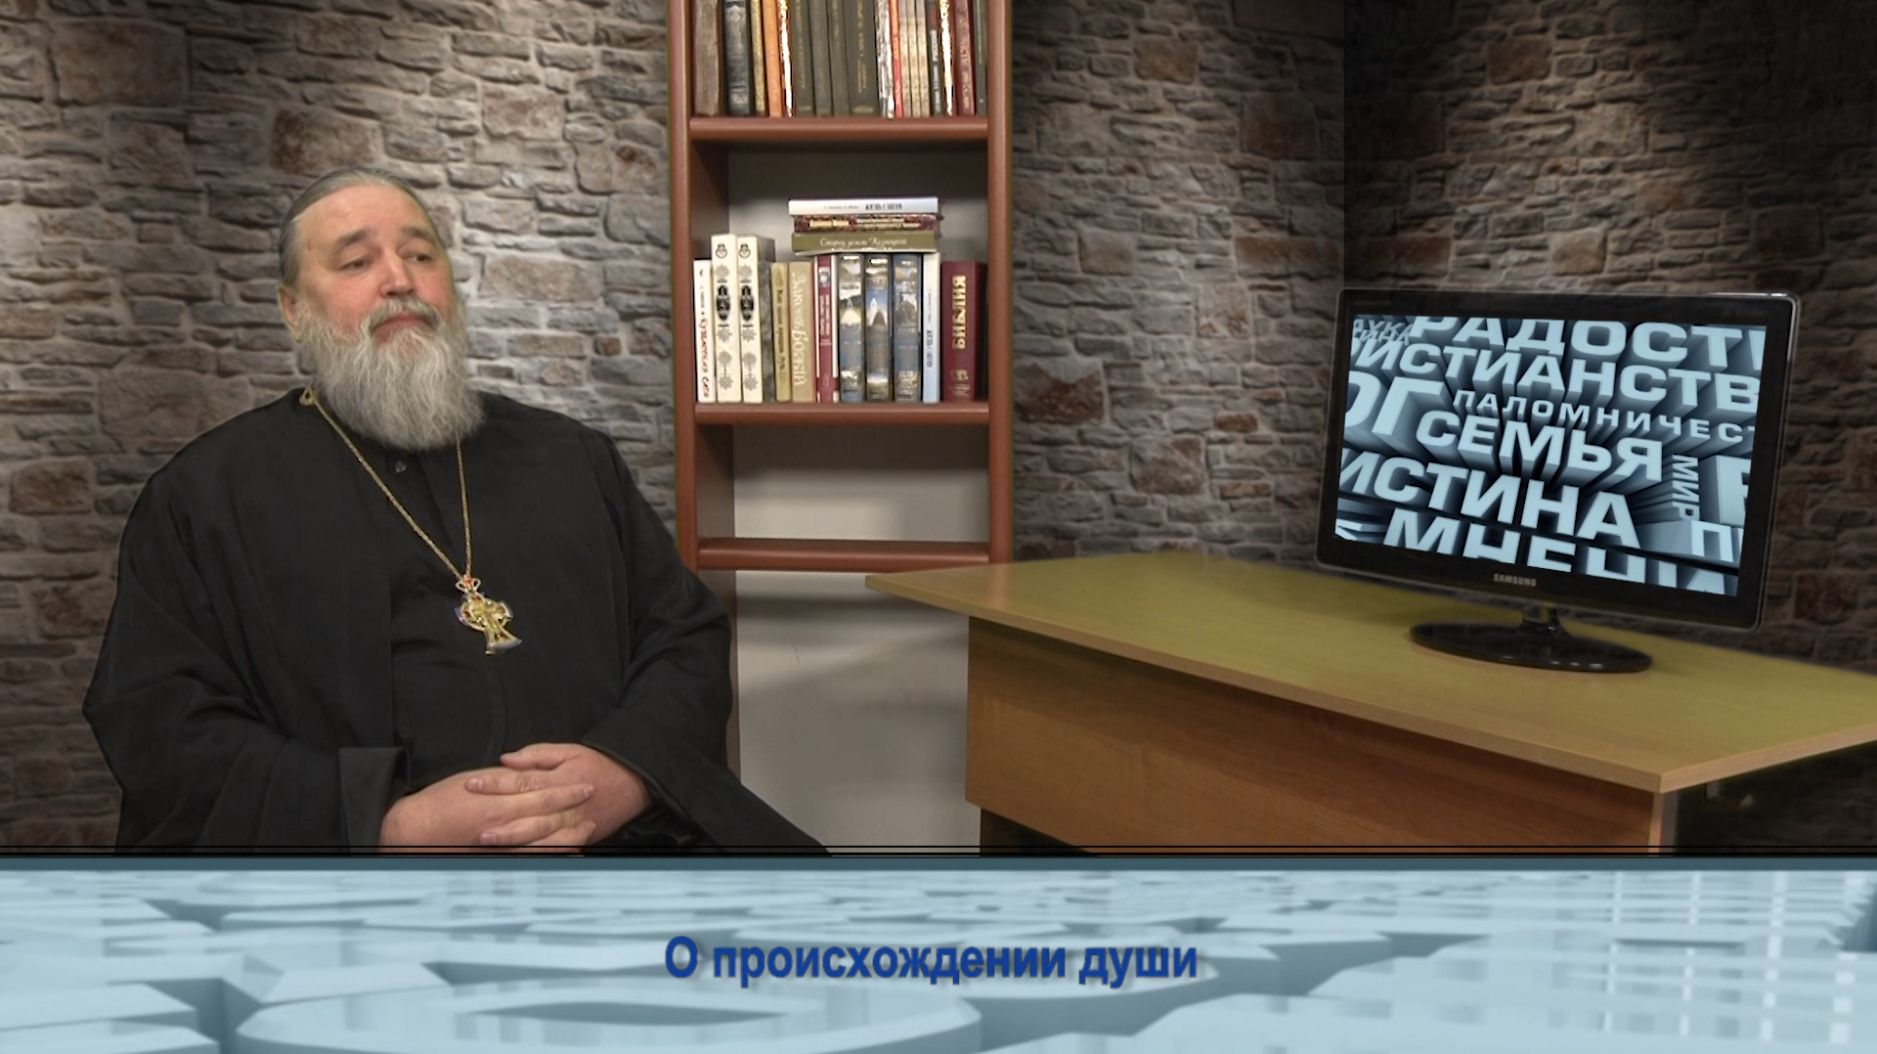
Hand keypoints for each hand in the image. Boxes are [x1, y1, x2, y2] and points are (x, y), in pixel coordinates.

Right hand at [380, 765, 595, 848]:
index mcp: (500, 797)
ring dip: (570, 832)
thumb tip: (527, 775)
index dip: (567, 787)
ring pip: (545, 838)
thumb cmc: (442, 801)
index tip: (585, 783)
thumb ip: (505, 780)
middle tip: (592, 799)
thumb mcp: (476, 781)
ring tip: (588, 826)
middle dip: (574, 806)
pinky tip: (565, 851)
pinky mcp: (496, 857)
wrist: (416, 827)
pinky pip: (530, 858)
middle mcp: (504, 820)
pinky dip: (550, 854)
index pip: (543, 790)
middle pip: (549, 813)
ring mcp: (502, 842)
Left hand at [464, 743, 650, 846]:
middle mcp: (564, 804)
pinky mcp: (579, 837)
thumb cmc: (598, 764)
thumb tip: (506, 759)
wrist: (633, 784)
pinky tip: (517, 856)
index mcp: (559, 779)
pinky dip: (538, 852)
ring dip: (515, 841)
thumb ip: (537, 755)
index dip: (495, 783)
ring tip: (490, 844)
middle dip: (501, 821)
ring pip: (541, 835)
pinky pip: (556, 847)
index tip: (471, 785)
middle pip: (529, 813)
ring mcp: (572, 823)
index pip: (521, 781)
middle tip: (475, 826)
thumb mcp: (570, 751)